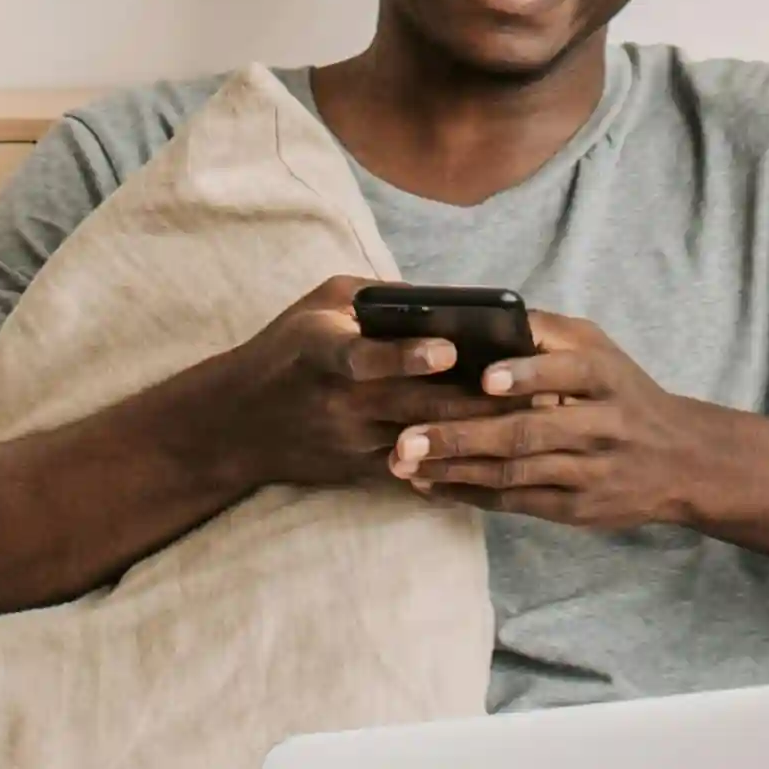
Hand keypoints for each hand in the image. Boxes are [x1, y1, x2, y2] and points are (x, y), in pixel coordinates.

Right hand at [207, 276, 525, 488]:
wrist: (237, 425)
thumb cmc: (286, 350)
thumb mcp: (318, 304)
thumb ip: (376, 295)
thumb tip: (443, 297)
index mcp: (322, 351)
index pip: (364, 356)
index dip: (406, 355)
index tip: (448, 349)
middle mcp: (337, 401)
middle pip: (414, 404)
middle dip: (473, 399)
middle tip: (531, 387)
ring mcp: (351, 442)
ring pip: (424, 441)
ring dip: (475, 434)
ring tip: (529, 420)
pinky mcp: (361, 471)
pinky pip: (417, 472)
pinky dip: (458, 465)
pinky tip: (500, 457)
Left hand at [385, 311, 724, 529]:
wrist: (682, 460)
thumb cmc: (625, 394)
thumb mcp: (602, 351)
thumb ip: (549, 334)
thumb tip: (486, 317)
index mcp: (605, 378)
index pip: (567, 373)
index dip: (526, 376)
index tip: (485, 379)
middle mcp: (600, 426)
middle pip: (526, 433)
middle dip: (462, 437)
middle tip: (406, 438)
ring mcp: (588, 472)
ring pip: (514, 473)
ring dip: (454, 470)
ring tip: (403, 463)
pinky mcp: (576, 509)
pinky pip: (515, 503)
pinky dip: (469, 494)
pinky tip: (430, 485)